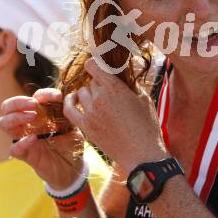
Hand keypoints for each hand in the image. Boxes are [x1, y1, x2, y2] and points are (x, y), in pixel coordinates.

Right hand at [0, 88, 83, 189]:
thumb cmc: (71, 141)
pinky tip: (34, 138)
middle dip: (18, 102)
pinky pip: (14, 148)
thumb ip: (69, 111)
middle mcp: (28, 123)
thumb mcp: (73, 123)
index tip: (58, 97)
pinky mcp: (26, 154)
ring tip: (33, 117)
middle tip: (34, 105)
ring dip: (16, 117)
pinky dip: (21, 142)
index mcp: (40, 112)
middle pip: (8, 106)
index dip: (45, 94)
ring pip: (4, 123)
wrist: (73, 166)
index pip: (35, 96)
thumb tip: (70, 95)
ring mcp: (24, 137)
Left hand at [64, 58, 168, 174]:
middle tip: (111, 90)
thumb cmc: (147, 125)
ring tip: (101, 99)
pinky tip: (75, 99)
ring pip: (82, 93)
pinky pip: (69, 109)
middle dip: (100, 82)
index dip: (96, 63)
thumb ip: (129, 83)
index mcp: (114, 87)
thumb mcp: (143, 98)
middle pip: (91, 81)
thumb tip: (121, 71)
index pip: (93, 64)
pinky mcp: (85, 126)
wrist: (142, 154)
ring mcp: (90, 113)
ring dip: (90, 93)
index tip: (102, 66)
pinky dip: (70, 102)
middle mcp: (99, 98)